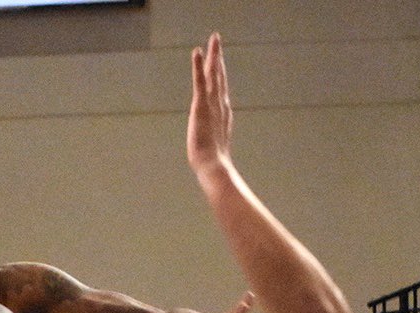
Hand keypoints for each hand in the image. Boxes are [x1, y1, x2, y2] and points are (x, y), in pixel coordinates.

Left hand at [187, 32, 234, 181]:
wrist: (214, 167)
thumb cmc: (214, 164)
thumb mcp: (215, 150)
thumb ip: (217, 146)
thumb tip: (218, 160)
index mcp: (222, 114)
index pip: (221, 89)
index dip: (221, 74)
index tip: (220, 61)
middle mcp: (220, 105)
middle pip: (220, 76)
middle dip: (219, 57)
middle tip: (217, 40)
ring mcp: (212, 105)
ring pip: (213, 74)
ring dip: (213, 55)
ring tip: (213, 38)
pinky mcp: (201, 106)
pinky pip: (200, 81)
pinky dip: (198, 66)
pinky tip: (196, 52)